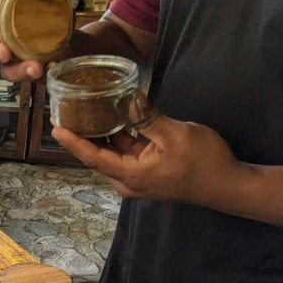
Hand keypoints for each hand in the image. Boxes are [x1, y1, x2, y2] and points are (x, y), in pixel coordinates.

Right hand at [0, 0, 68, 81]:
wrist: (68, 41)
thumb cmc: (48, 19)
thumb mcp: (53, 2)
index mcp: (2, 21)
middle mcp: (1, 43)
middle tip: (4, 53)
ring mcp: (13, 63)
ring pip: (7, 71)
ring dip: (19, 71)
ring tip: (35, 69)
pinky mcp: (28, 75)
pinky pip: (30, 78)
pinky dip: (42, 73)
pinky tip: (52, 67)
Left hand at [51, 94, 242, 206]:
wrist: (227, 185)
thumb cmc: (203, 161)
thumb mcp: (175, 134)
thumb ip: (147, 118)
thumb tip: (128, 97)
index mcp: (130, 175)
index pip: (92, 158)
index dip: (73, 142)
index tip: (55, 128)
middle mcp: (127, 181)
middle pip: (97, 157)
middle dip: (82, 137)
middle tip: (67, 113)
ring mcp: (136, 179)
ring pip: (111, 155)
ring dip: (99, 136)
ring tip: (83, 112)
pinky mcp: (146, 173)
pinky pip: (124, 155)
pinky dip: (116, 138)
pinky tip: (111, 119)